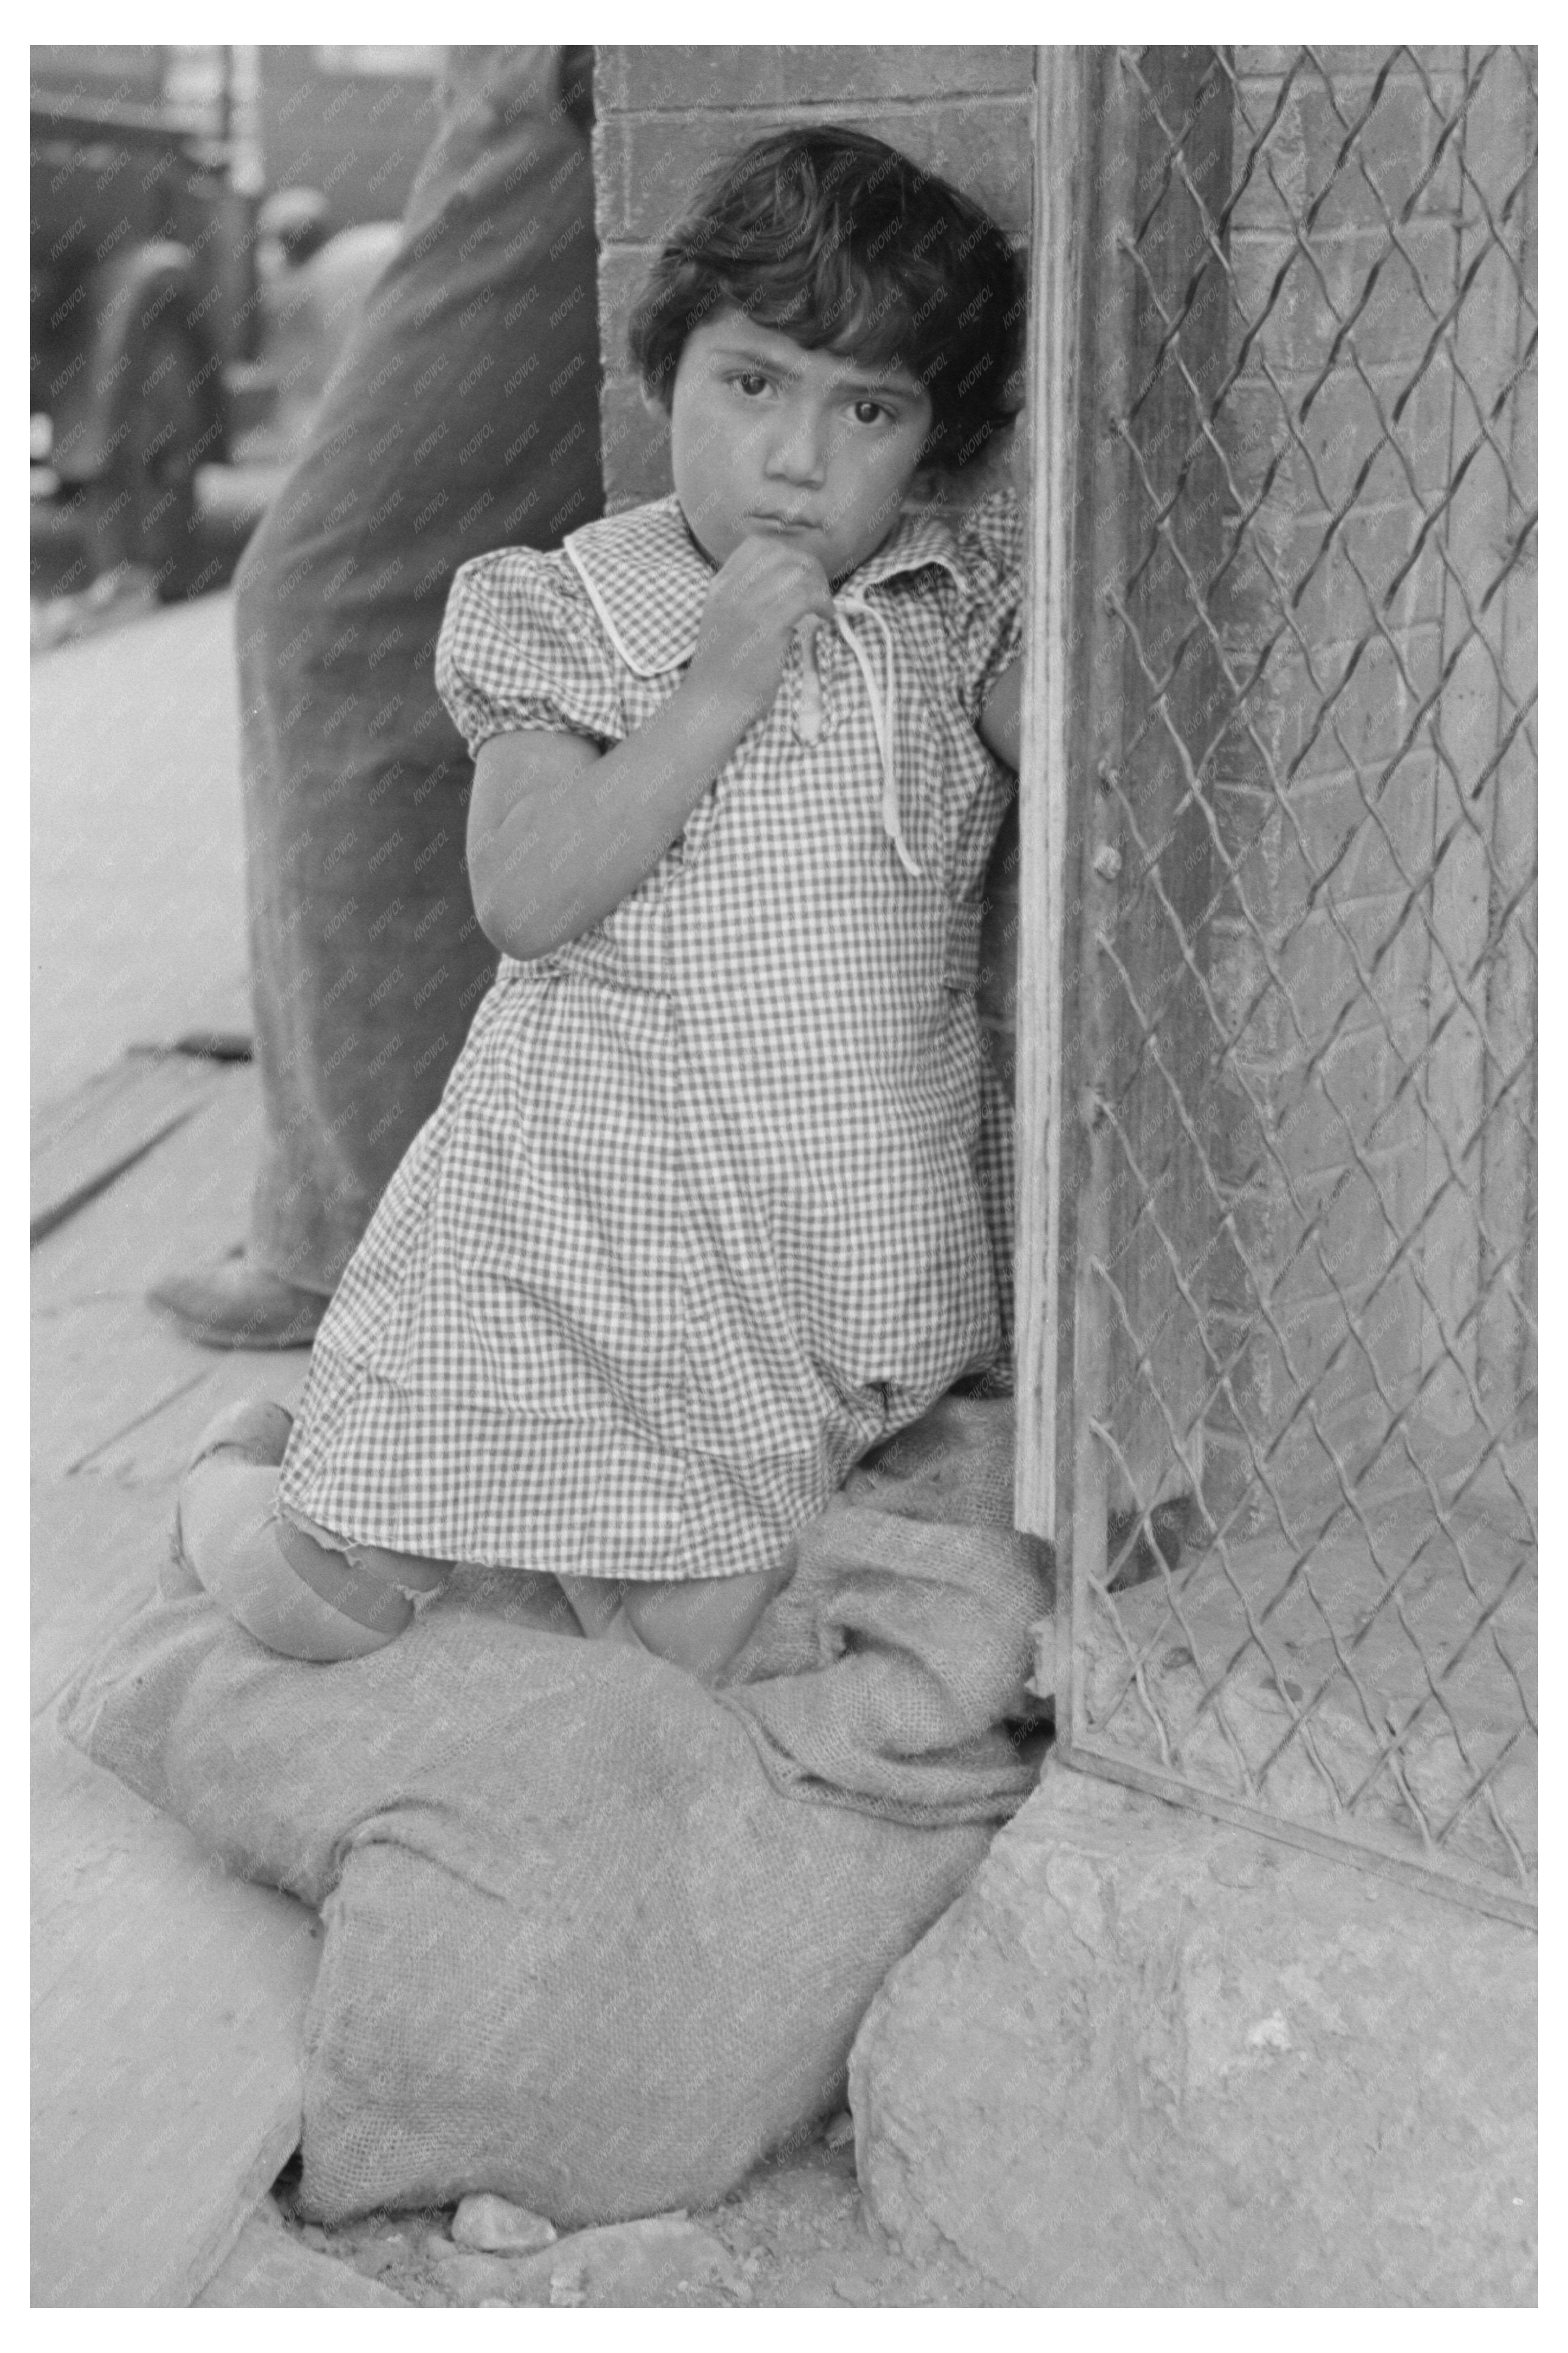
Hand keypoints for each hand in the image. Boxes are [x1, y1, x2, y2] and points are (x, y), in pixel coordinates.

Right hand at [685, 535, 833, 727]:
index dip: (789, 553)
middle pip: (783, 552)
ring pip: (797, 571)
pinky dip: (823, 602)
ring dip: (820, 586)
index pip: (758, 544)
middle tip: (819, 593)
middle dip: (810, 567)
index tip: (801, 577)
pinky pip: (805, 596)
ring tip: (823, 607)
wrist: (713, 704)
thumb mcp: (725, 621)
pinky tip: (825, 617)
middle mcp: (732, 590)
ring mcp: (748, 607)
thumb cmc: (726, 670)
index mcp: (721, 585)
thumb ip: (745, 597)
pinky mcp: (766, 627)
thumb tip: (784, 582)